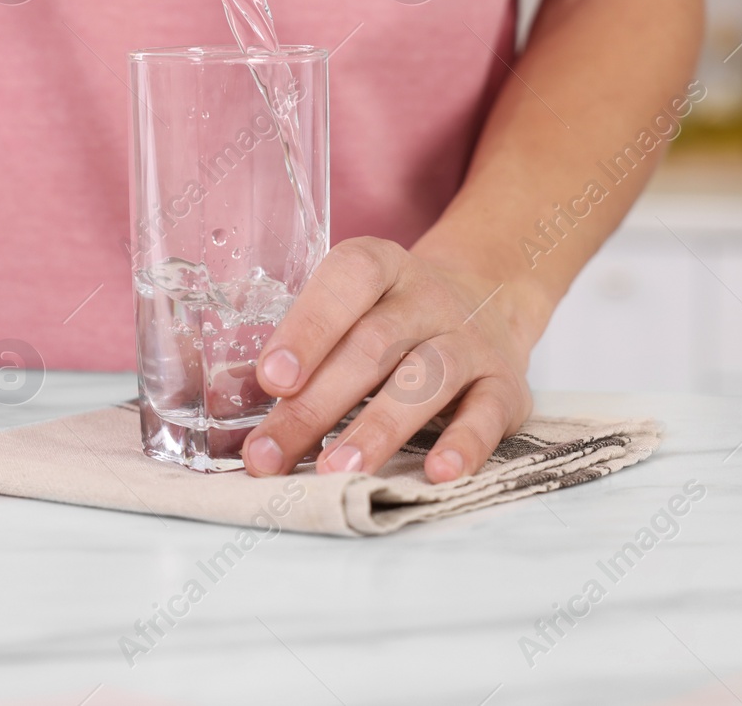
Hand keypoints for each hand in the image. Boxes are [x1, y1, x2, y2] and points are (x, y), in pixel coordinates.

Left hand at [240, 237, 538, 481]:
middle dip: (317, 404)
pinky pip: (487, 414)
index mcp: (382, 268)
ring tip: (338, 469)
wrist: (490, 302)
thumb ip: (305, 351)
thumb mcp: (354, 311)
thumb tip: (235, 408)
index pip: (348, 279)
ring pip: (427, 378)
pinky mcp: (506, 386)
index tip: (272, 379)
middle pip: (373, 344)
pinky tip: (436, 473)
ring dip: (379, 427)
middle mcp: (428, 298)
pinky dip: (463, 444)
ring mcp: (470, 340)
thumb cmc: (394, 319)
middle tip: (272, 454)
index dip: (309, 327)